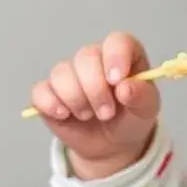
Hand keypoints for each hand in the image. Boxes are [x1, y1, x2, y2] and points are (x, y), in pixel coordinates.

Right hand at [30, 32, 159, 178]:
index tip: (116, 81)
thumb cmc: (131, 118)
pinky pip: (41, 91)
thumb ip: (142, 96)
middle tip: (107, 113)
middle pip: (85, 57)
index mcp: (121, 55)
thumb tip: (125, 88)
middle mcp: (93, 59)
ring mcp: (69, 74)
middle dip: (95, 89)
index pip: (116, 41)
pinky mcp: (48, 92)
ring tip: (88, 116)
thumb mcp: (146, 110)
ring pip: (61, 74)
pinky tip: (63, 115)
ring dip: (76, 100)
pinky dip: (50, 104)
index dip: (115, 57)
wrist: (112, 145)